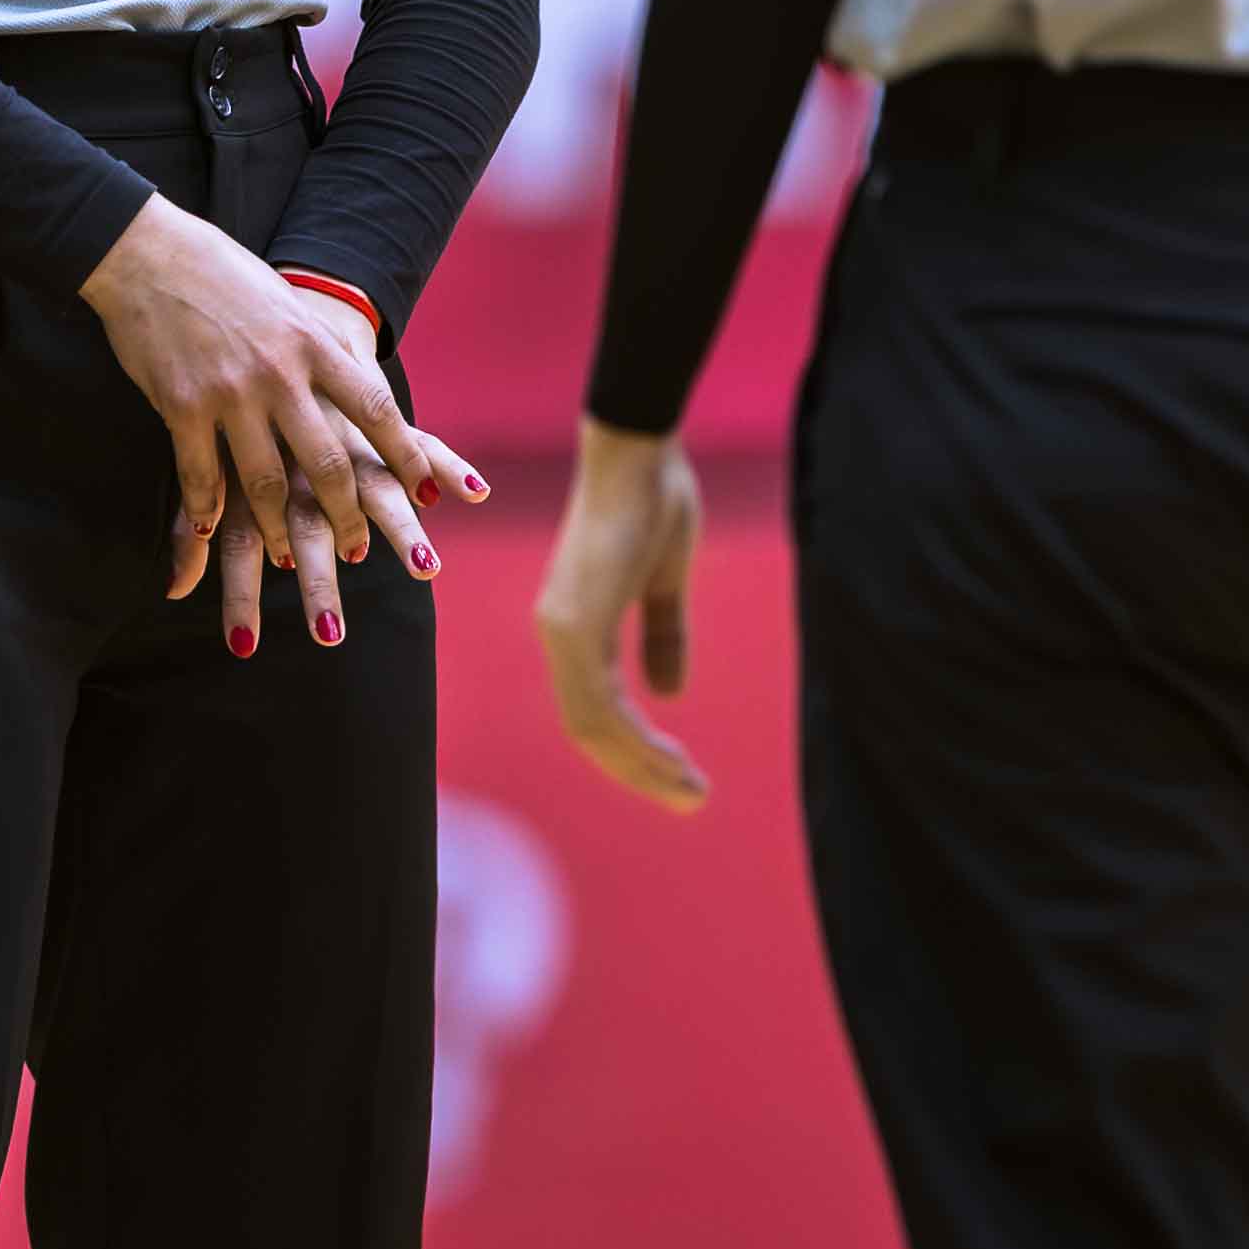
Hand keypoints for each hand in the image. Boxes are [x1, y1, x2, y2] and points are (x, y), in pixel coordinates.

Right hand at [82, 201, 481, 585]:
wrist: (149, 253)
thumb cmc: (222, 275)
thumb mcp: (287, 304)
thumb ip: (318, 349)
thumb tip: (355, 388)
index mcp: (314, 342)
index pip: (376, 408)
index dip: (404, 457)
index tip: (424, 493)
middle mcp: (281, 372)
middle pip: (329, 463)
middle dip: (348, 516)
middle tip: (357, 550)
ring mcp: (231, 392)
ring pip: (268, 484)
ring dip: (280, 531)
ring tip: (287, 558)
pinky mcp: (183, 406)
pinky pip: (202, 477)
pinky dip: (207, 511)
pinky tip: (212, 530)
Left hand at [532, 418, 708, 811]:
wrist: (639, 450)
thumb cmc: (653, 501)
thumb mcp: (665, 581)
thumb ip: (664, 634)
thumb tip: (668, 692)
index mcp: (574, 625)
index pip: (593, 709)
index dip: (633, 749)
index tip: (678, 775)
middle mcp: (557, 633)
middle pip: (589, 730)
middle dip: (640, 771)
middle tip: (689, 798)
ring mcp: (562, 630)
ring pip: (593, 727)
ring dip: (642, 767)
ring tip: (690, 791)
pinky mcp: (577, 624)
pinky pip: (602, 705)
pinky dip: (637, 741)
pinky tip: (673, 759)